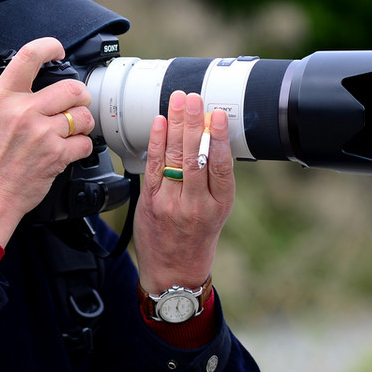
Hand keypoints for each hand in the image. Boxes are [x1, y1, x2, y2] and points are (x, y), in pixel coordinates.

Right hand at [0, 37, 94, 245]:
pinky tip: (68, 149)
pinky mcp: (57, 156)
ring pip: (82, 115)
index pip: (29, 57)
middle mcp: (24, 112)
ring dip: (81, 122)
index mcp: (3, 98)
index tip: (57, 49)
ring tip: (70, 129)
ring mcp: (42, 134)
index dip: (49, 46)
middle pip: (71, 87)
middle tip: (73, 102)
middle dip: (78, 95)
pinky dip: (81, 146)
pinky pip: (85, 143)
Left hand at [134, 91, 235, 294]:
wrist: (174, 273)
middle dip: (193, 123)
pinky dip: (157, 142)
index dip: (218, 138)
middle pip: (195, 156)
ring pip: (174, 158)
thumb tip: (211, 138)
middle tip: (193, 99)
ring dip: (176, 126)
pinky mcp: (151, 203)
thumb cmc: (197, 240)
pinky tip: (160, 123)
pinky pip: (154, 167)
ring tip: (177, 102)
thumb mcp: (216, 212)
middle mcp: (196, 204)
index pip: (220, 165)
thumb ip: (213, 180)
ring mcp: (171, 203)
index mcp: (219, 205)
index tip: (217, 115)